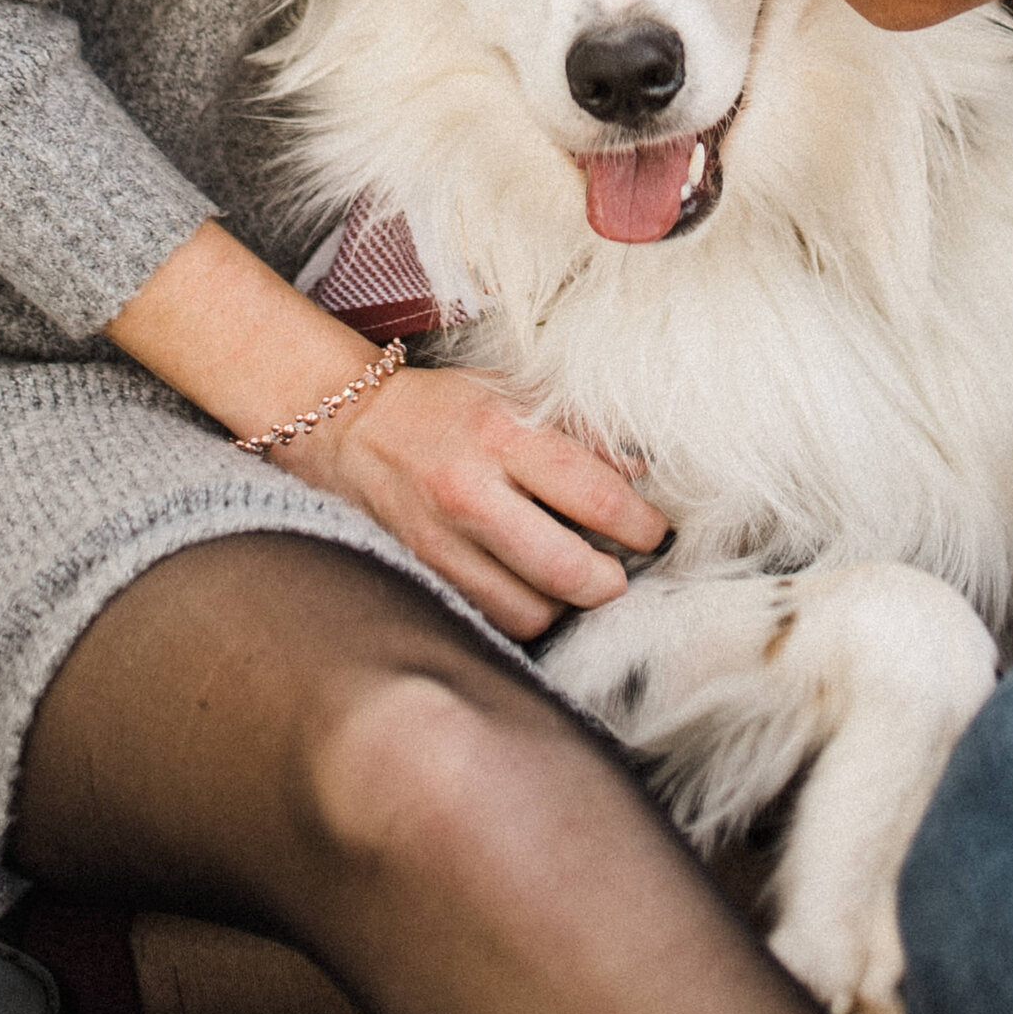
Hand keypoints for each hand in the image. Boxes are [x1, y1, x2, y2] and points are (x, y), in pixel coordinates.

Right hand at [303, 363, 671, 641]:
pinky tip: (532, 588)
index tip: (656, 532)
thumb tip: (642, 473)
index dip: (642, 526)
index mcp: (504, 435)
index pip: (597, 496)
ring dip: (564, 605)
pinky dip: (522, 612)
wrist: (356, 428)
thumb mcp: (519, 394)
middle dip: (610, 581)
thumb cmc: (451, 408)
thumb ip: (583, 430)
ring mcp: (443, 543)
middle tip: (622, 569)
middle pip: (565, 570)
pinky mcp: (426, 576)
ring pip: (529, 612)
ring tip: (575, 579)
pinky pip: (490, 619)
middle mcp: (472, 493)